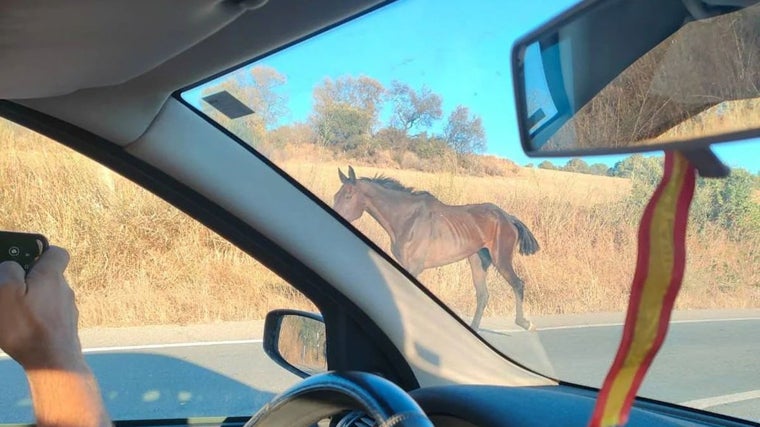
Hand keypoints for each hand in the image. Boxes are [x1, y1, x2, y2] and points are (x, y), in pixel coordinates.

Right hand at [0, 246, 83, 370]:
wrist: (53, 361)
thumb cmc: (27, 326)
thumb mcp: (6, 291)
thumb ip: (8, 270)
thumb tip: (12, 265)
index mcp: (52, 276)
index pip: (56, 252)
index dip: (40, 252)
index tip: (23, 259)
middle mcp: (64, 289)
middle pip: (48, 276)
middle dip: (29, 281)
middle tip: (9, 293)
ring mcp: (67, 309)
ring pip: (48, 297)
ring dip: (32, 301)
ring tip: (14, 314)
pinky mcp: (65, 326)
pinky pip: (49, 315)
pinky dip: (37, 317)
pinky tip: (24, 329)